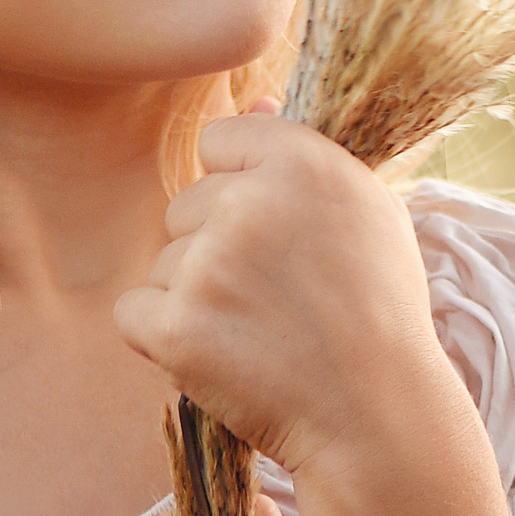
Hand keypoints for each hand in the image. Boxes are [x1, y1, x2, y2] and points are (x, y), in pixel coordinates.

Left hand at [111, 109, 452, 474]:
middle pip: (186, 205)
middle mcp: (251, 202)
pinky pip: (134, 313)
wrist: (379, 416)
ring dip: (194, 298)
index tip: (273, 237)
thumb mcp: (369, 213)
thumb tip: (253, 99)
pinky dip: (163, 339)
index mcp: (302, 160)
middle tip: (276, 301)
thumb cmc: (380, 313)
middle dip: (216, 250)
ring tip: (259, 336)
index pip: (220, 140)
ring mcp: (208, 265)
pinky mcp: (176, 326)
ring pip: (164, 262)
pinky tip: (220, 358)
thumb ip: (305, 154)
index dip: (241, 189)